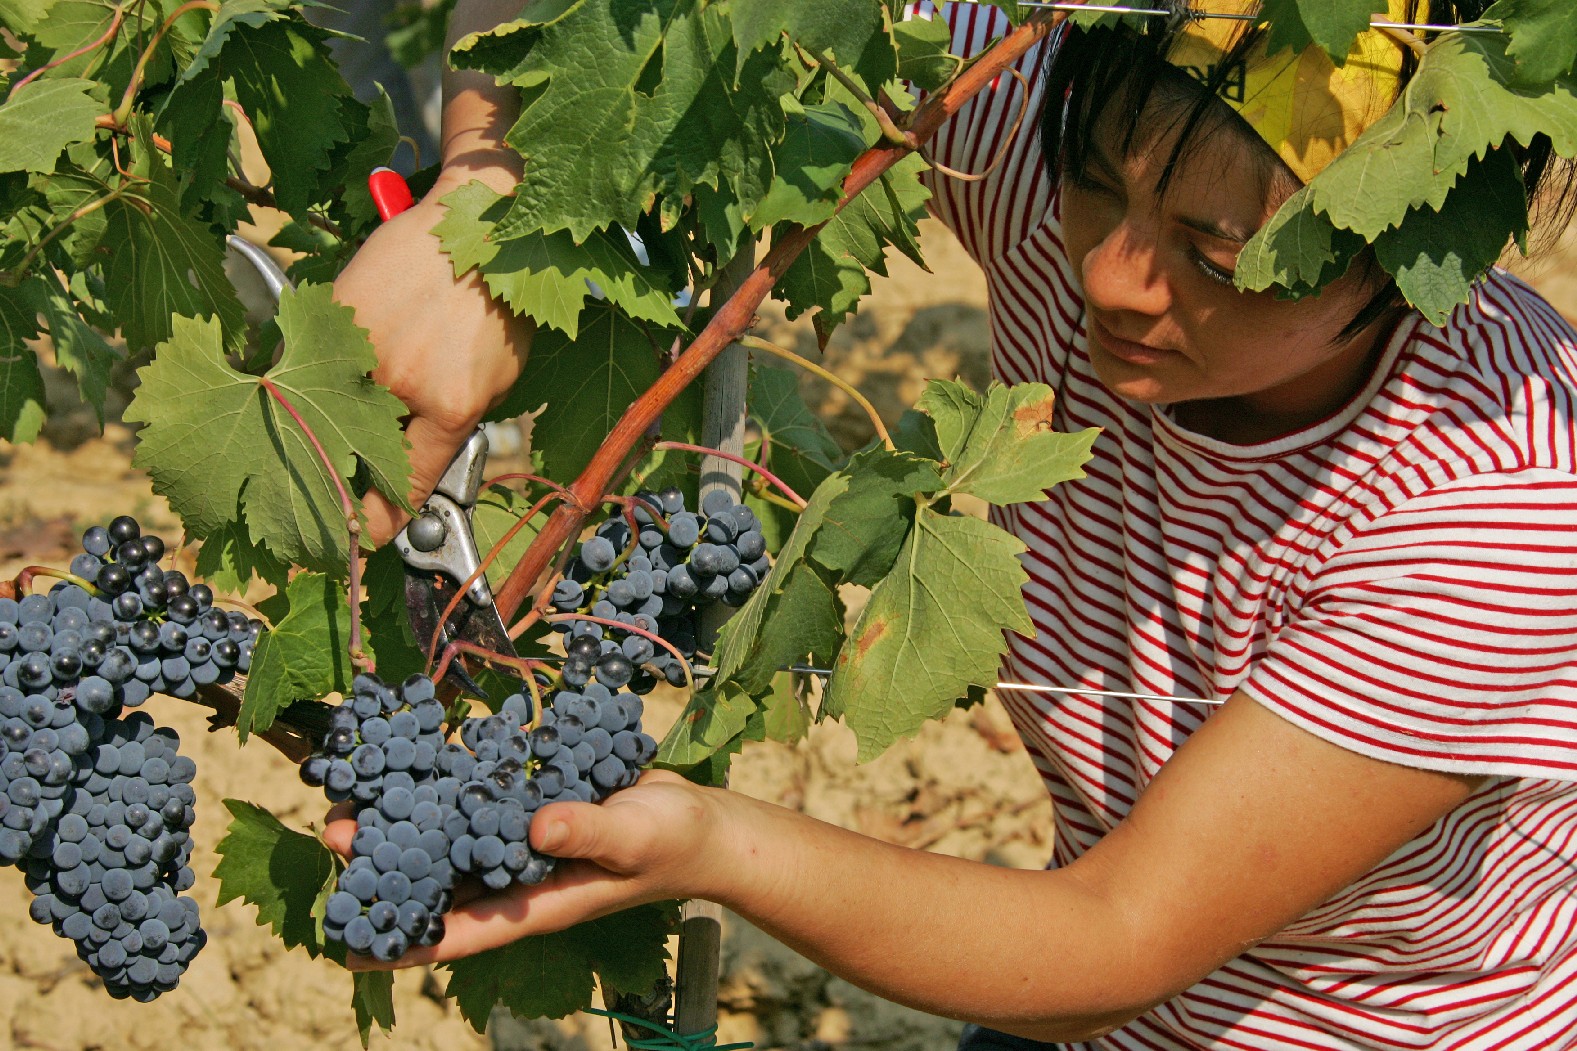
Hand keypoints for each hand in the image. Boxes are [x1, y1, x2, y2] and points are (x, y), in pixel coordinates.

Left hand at [322, 770, 723, 969]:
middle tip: (334, 831)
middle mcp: (520, 875)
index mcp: (537, 903)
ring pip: (451, 836)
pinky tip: (420, 758)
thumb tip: (535, 827)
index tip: (345, 942)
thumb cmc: (673, 844)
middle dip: (385, 861)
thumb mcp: (635, 837)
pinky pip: (481, 798)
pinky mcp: (533, 804)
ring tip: (356, 795)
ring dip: (407, 819)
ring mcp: (524, 840)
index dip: (403, 937)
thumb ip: (588, 831)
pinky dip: (451, 784)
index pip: (460, 932)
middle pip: (439, 878)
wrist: (703, 822)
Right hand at [333, 163, 532, 548]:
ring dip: (321, 435)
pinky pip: (311, 368)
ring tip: (318, 450)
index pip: (408, 483)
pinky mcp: (331, 316)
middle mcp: (400, 382)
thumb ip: (455, 427)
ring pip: (326, 414)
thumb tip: (416, 470)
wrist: (478, 222)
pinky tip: (310, 389)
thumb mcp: (500, 380)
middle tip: (335, 510)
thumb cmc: (500, 302)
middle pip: (358, 458)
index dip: (386, 517)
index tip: (371, 534)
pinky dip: (310, 382)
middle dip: (345, 489)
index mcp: (449, 405)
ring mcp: (359, 348)